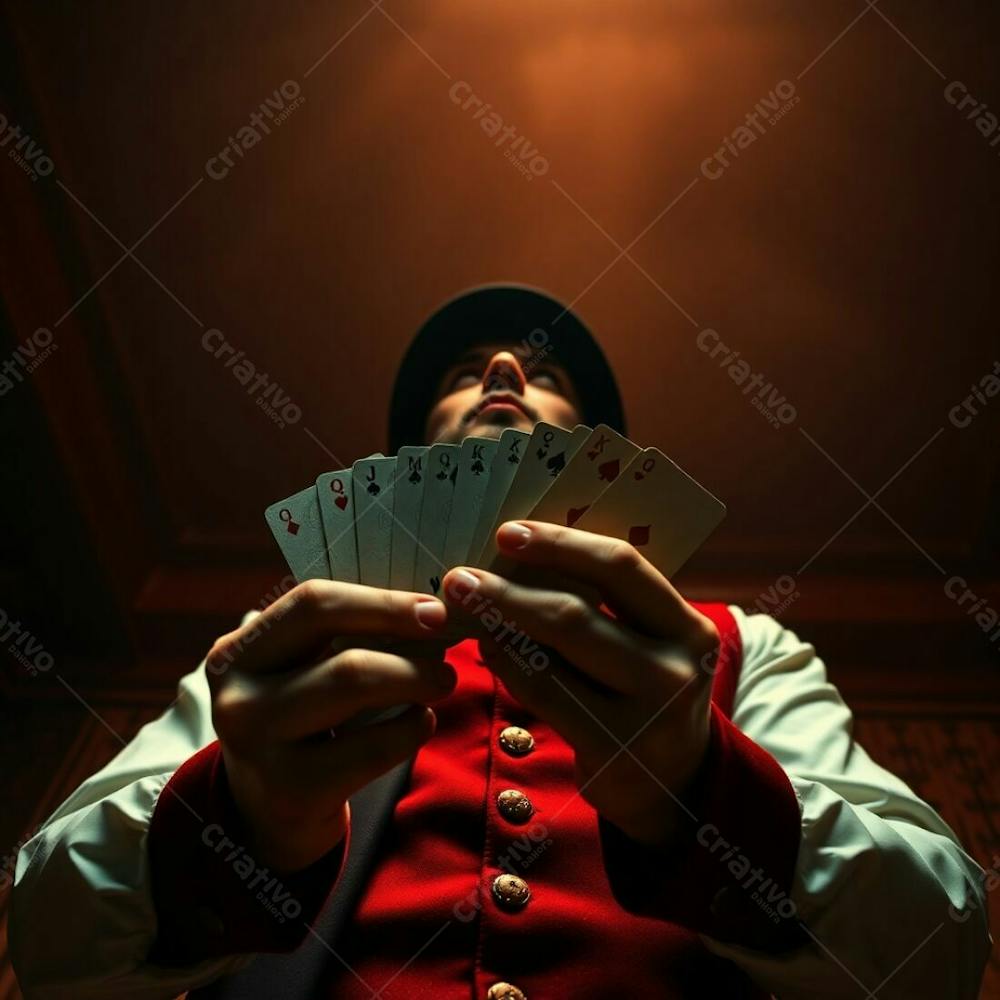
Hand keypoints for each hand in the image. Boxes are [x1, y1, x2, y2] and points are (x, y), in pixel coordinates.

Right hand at [206, 580, 455, 871]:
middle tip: (448, 654)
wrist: (269, 813)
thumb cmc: (300, 721)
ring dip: (415, 681)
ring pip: (355, 690)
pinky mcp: (291, 793)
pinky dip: (410, 730)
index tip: (434, 609)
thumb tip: (424, 605)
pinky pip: (373, 749)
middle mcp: (237, 697)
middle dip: (409, 651)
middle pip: (343, 653)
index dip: (382, 603)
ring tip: (441, 684)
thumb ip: (341, 634)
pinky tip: (421, 723)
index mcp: (237, 651)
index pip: (312, 603)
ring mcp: (259, 748)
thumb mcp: (297, 671)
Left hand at [442, 521, 719, 846]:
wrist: (674, 783)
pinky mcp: (612, 751)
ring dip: (497, 627)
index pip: (621, 568)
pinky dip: (507, 666)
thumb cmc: (647, 692)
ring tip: (461, 608)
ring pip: (552, 656)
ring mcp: (647, 716)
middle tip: (459, 578)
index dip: (560, 545)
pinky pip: (543, 695)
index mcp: (689, 626)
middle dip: (508, 590)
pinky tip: (486, 649)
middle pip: (577, 614)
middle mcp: (676, 669)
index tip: (507, 533)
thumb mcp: (649, 644)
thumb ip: (607, 603)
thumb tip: (521, 553)